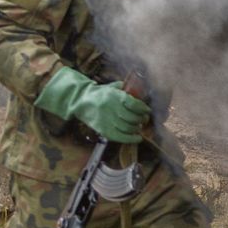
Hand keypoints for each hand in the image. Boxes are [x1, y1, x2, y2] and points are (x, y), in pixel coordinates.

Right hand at [34, 67, 150, 142]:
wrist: (80, 101)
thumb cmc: (99, 94)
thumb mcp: (111, 88)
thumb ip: (125, 90)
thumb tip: (139, 93)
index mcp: (114, 96)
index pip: (134, 104)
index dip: (143, 108)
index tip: (147, 110)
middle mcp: (111, 108)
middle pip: (132, 117)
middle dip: (141, 119)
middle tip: (143, 119)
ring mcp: (107, 120)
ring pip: (128, 128)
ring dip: (136, 129)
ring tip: (138, 127)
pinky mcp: (103, 130)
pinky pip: (120, 137)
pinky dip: (131, 139)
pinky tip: (137, 138)